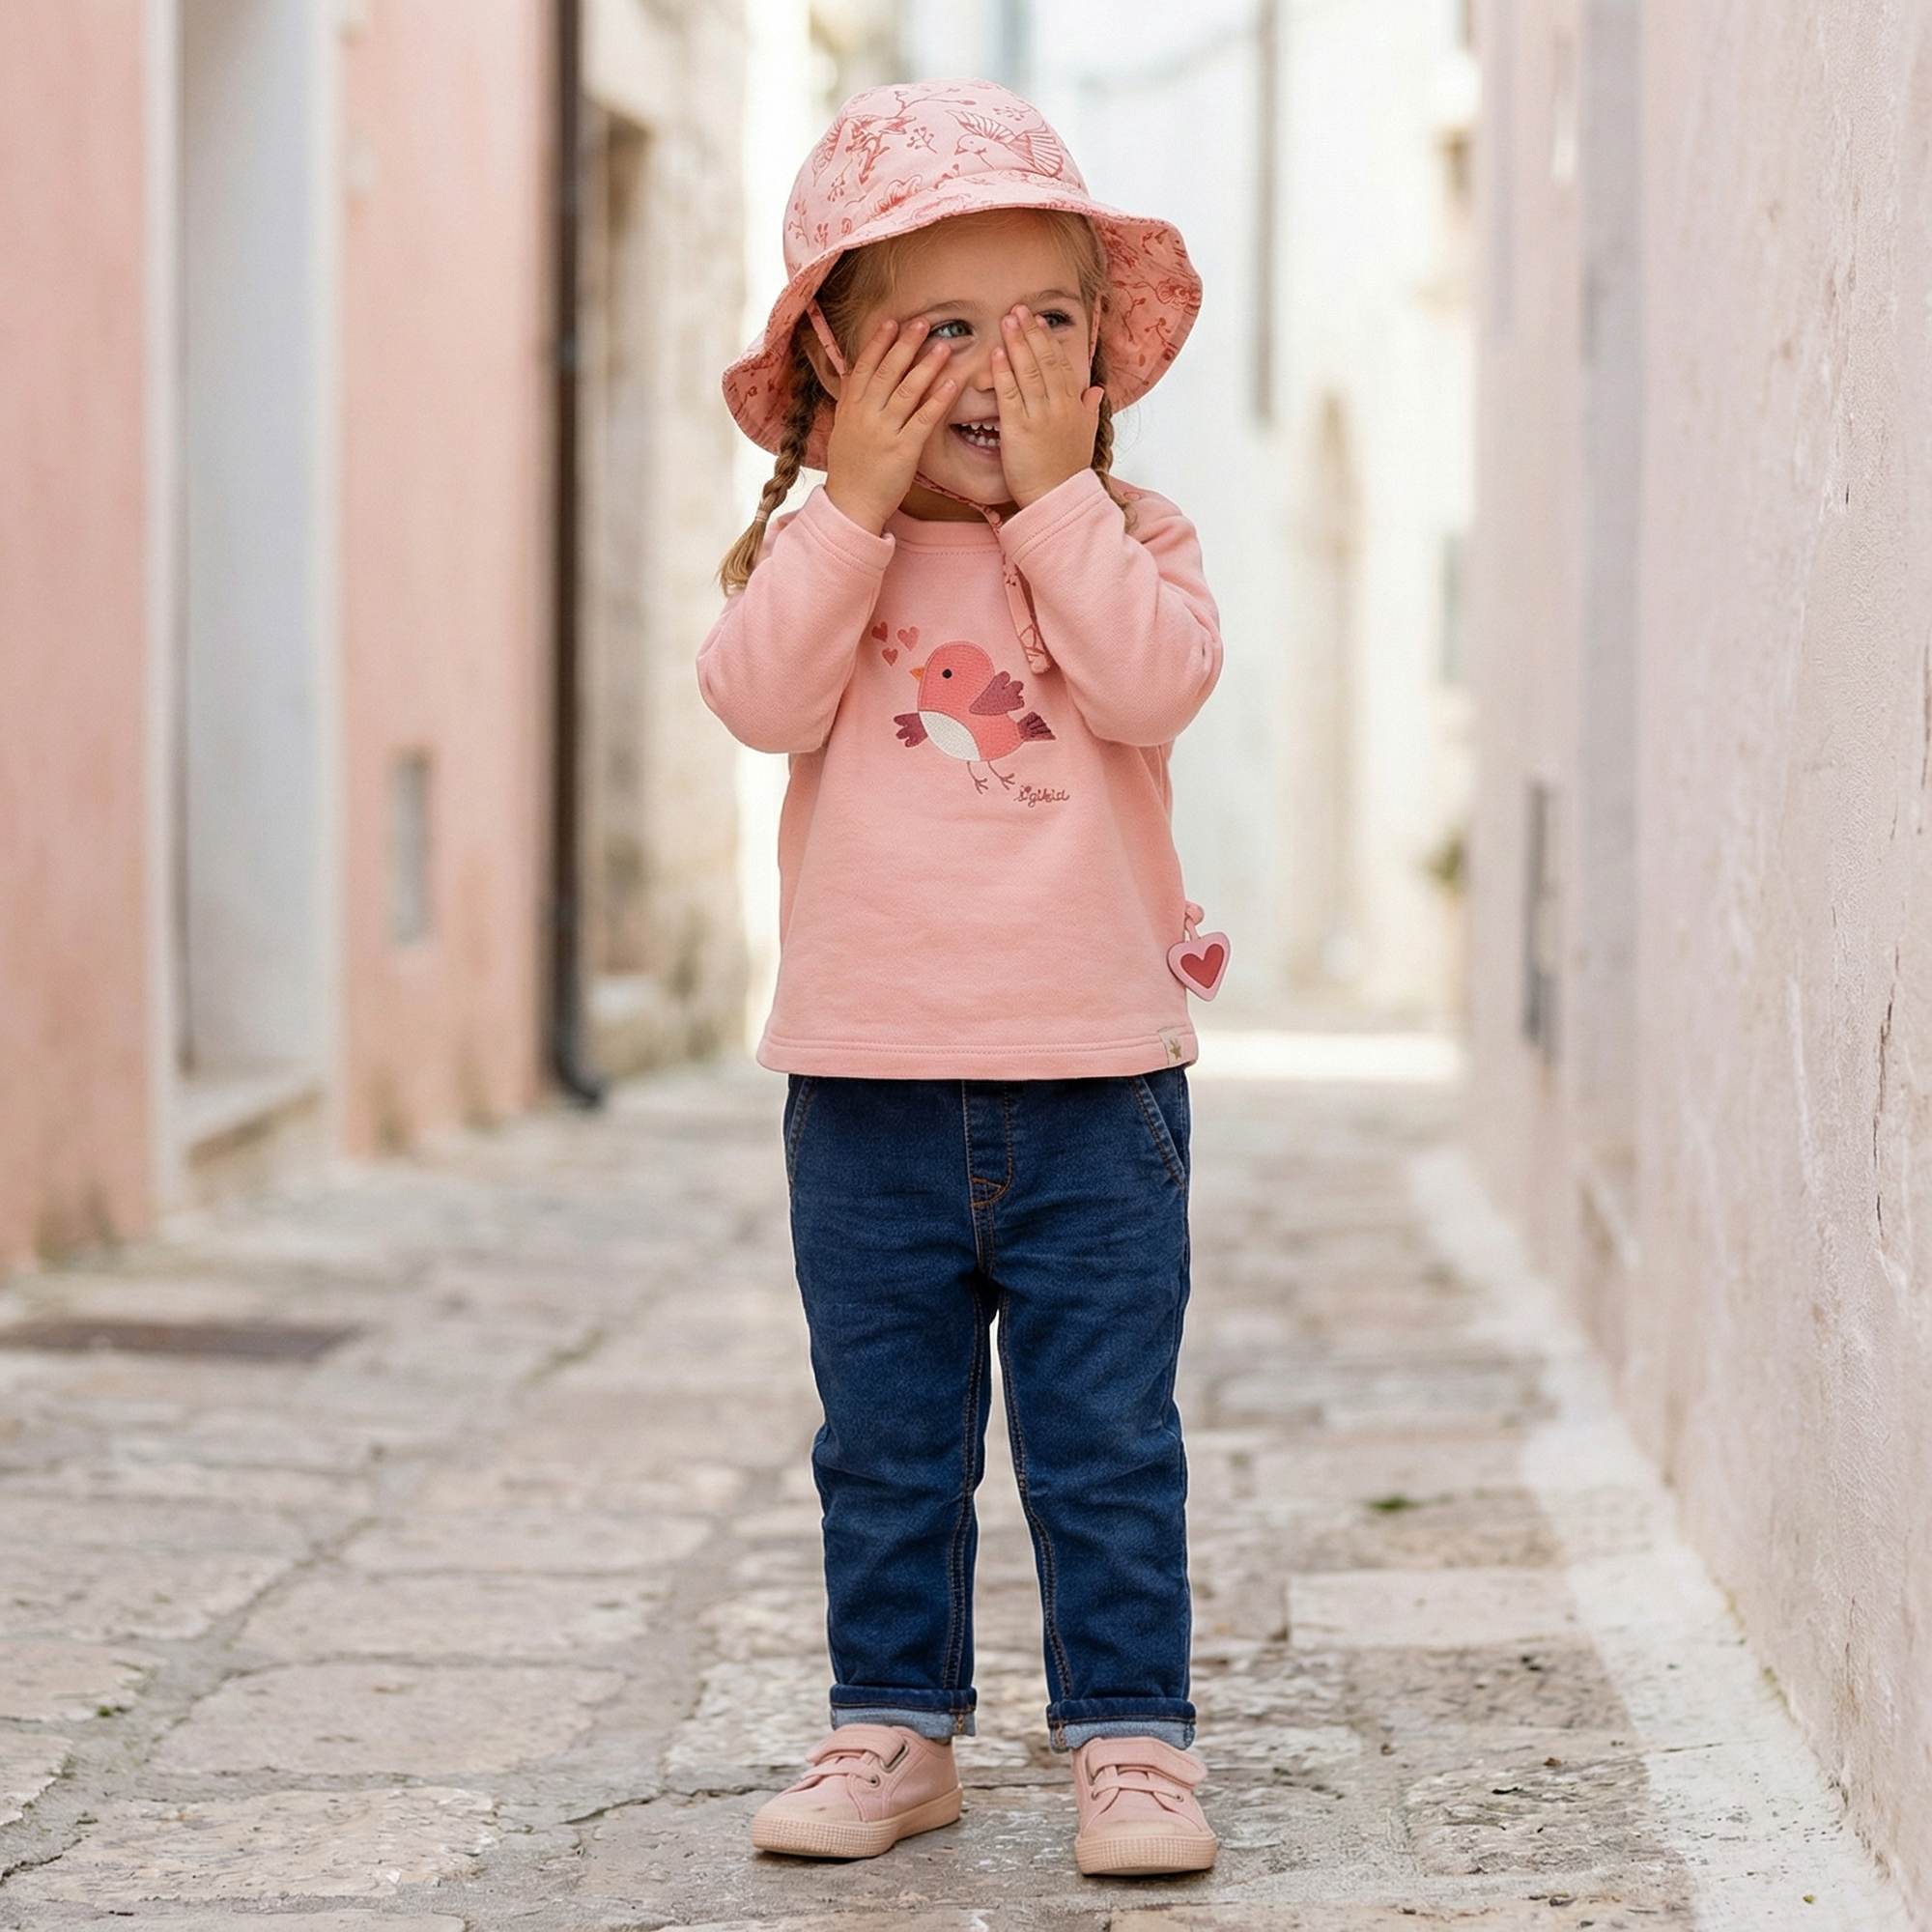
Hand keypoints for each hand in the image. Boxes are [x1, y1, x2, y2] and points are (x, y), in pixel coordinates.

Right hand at [822, 317, 955, 533]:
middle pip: (887, 372)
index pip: (864, 366)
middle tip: (923, 322)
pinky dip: (938, 400)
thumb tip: (852, 373)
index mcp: (851, 408)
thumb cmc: (850, 471)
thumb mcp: (843, 430)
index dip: (879, 342)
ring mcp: (884, 432)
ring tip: (944, 346)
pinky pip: (923, 420)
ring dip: (927, 366)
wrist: (851, 506)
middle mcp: (866, 415)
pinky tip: (952, 383)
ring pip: (907, 391)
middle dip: (905, 344)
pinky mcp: (903, 450)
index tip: (892, 321)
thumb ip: (849, 401)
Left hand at [992, 306, 1102, 509]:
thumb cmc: (1067, 473)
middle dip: (1031, 333)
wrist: (1058, 501)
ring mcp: (1039, 417)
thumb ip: (1089, 411)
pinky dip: (1003, 373)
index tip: (1039, 322)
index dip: (1049, 341)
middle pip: (1045, 361)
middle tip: (1018, 309)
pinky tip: (997, 353)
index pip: (1061, 365)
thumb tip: (1094, 391)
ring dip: (1017, 343)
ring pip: (1028, 372)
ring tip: (1007, 320)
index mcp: (1074, 407)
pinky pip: (1009, 395)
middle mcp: (1059, 407)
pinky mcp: (1018, 430)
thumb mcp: (1085, 438)